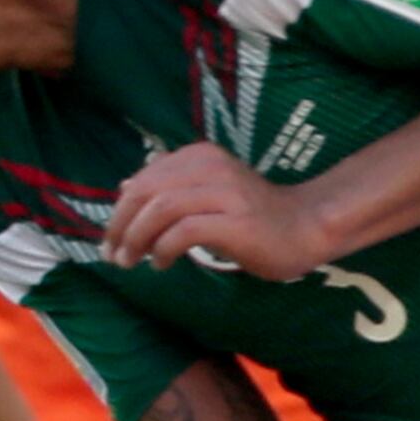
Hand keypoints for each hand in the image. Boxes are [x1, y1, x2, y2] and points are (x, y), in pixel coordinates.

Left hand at [104, 146, 330, 279]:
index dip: (121, 209)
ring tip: (130, 262)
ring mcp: (224, 193)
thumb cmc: (255, 215)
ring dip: (137, 239)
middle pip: (146, 191)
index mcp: (201, 156)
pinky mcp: (235, 222)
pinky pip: (183, 232)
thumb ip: (170, 186)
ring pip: (161, 209)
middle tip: (113, 254)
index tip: (112, 239)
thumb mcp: (208, 191)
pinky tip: (161, 264)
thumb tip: (124, 185)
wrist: (307, 226)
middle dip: (121, 225)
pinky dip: (163, 249)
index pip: (145, 178)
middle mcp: (211, 167)